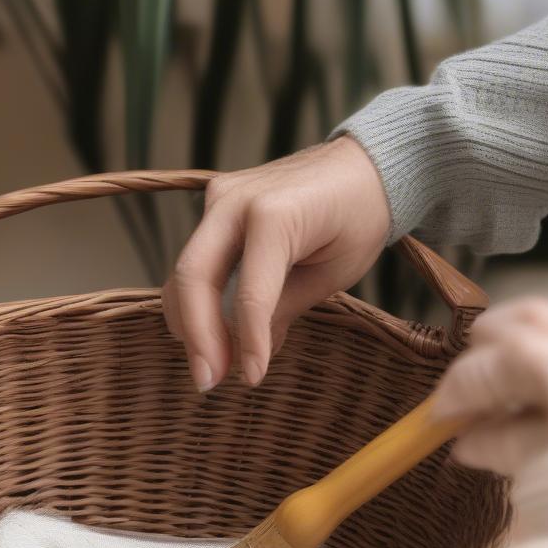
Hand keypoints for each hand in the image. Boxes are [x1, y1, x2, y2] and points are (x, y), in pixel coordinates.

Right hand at [162, 136, 390, 390]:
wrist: (362, 165)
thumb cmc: (358, 217)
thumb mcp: (332, 273)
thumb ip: (285, 309)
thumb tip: (250, 354)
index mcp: (276, 214)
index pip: (249, 293)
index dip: (247, 342)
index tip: (252, 379)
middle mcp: (236, 201)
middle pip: (193, 278)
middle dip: (197, 336)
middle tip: (207, 382)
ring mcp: (219, 199)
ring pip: (184, 272)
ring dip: (190, 324)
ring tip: (210, 367)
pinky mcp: (214, 206)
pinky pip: (195, 260)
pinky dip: (197, 301)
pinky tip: (213, 335)